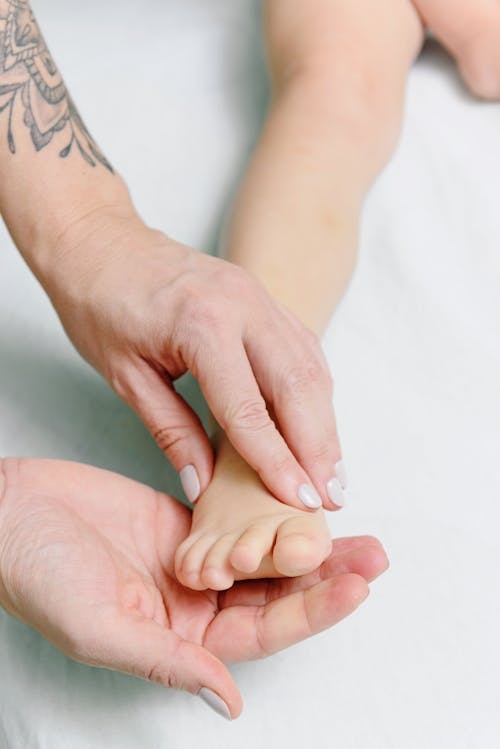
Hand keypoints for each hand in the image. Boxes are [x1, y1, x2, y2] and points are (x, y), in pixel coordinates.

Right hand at [0, 458, 385, 718]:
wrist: (13, 515)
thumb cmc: (40, 576)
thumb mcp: (101, 628)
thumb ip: (168, 661)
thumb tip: (230, 700)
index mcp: (181, 639)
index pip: (261, 631)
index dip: (310, 611)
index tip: (353, 587)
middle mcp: (194, 604)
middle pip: (274, 593)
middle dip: (326, 576)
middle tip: (374, 556)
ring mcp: (193, 560)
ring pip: (263, 555)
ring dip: (307, 544)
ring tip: (355, 530)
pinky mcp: (185, 520)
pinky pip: (238, 519)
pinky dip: (270, 512)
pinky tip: (300, 502)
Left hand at [44, 207, 345, 510]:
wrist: (100, 242)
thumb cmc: (101, 306)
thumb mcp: (126, 377)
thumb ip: (171, 433)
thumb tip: (203, 487)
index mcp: (203, 325)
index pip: (250, 410)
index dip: (277, 462)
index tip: (299, 502)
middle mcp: (243, 305)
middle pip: (298, 386)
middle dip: (320, 447)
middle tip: (331, 497)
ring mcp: (259, 296)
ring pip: (310, 366)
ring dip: (325, 422)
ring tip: (333, 471)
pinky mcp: (263, 298)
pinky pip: (302, 347)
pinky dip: (315, 391)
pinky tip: (319, 423)